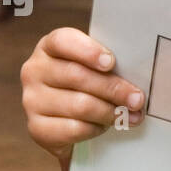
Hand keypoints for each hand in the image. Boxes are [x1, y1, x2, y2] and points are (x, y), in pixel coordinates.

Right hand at [20, 27, 145, 160]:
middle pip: (77, 76)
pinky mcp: (36, 128)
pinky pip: (74, 129)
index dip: (88, 51)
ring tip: (130, 116)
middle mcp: (34, 70)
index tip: (111, 63)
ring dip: (110, 112)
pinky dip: (96, 129)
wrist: (68, 127)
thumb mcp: (95, 70)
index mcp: (50, 48)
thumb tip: (139, 75)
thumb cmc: (87, 90)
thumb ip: (108, 66)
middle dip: (114, 89)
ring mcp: (32, 100)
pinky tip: (105, 128)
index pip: (62, 41)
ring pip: (80, 105)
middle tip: (137, 99)